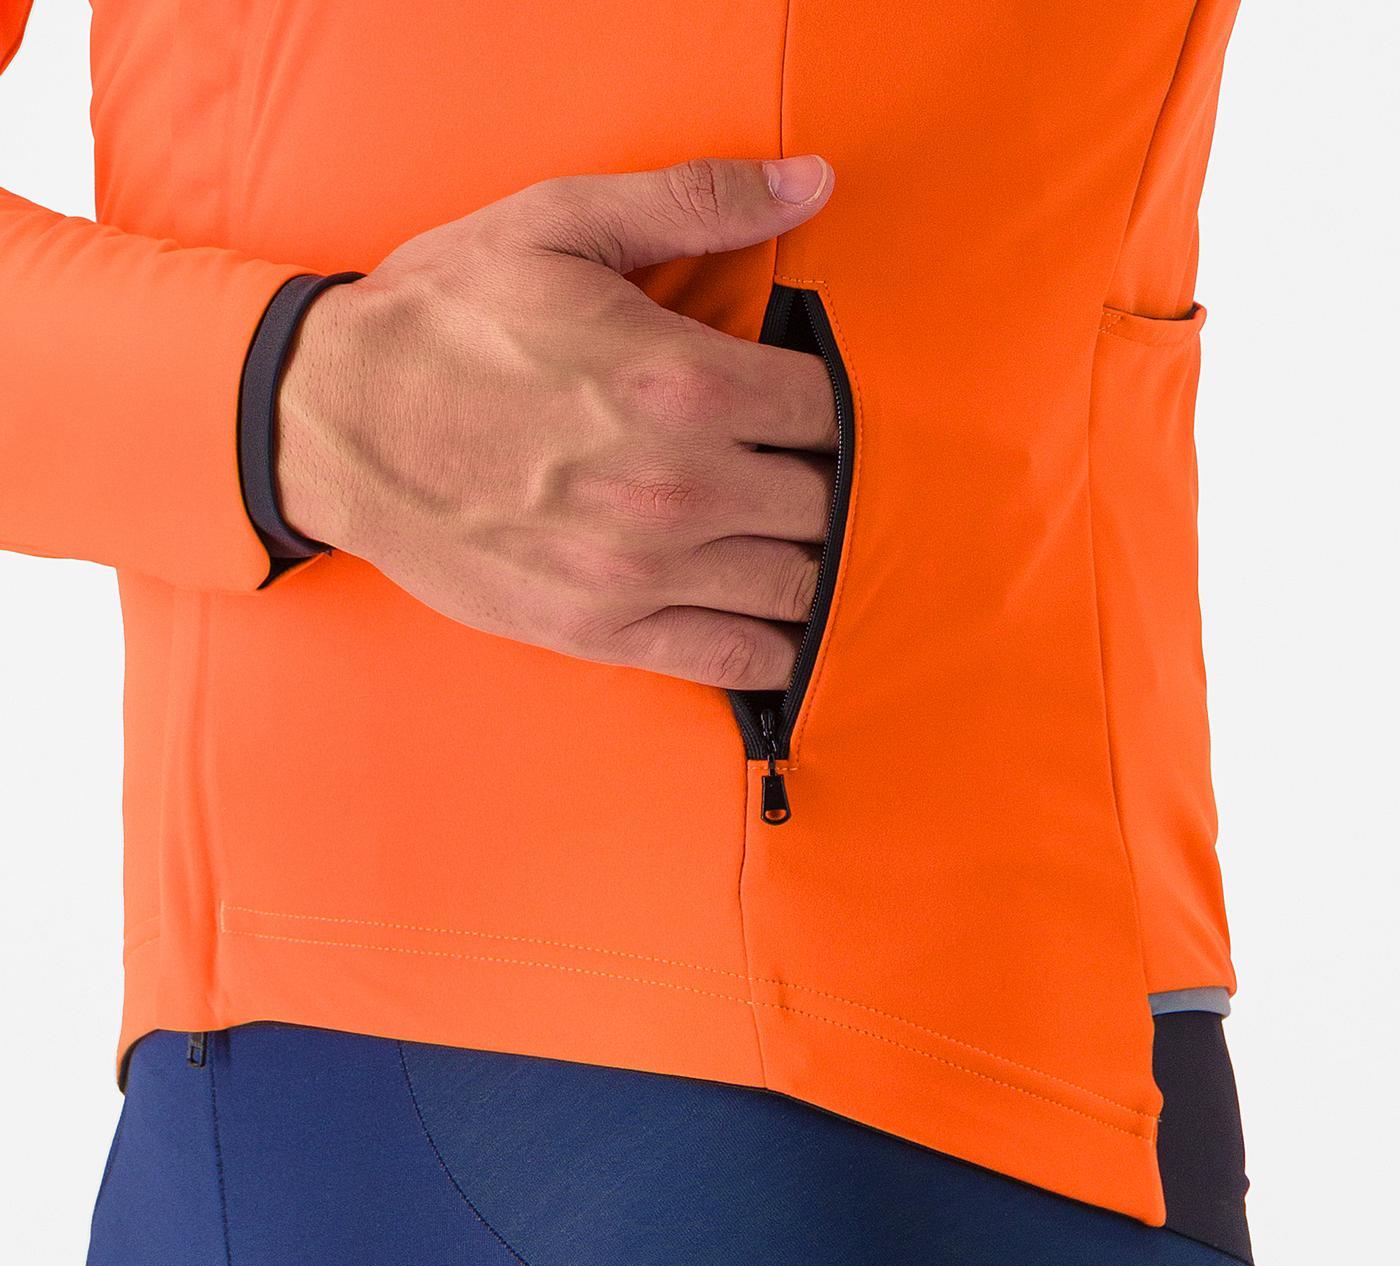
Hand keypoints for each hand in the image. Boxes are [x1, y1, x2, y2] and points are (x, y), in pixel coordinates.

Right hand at [276, 155, 836, 689]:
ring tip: (797, 541)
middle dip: (827, 485)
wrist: (334, 419)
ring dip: (813, 564)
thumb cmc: (446, 318)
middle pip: (825, 502)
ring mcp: (640, 570)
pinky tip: (776, 623)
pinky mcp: (600, 629)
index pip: (830, 412)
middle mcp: (677, 485)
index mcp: (683, 381)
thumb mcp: (558, 223)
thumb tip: (811, 182)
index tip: (811, 411)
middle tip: (807, 474)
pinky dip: (773, 649)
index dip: (836, 409)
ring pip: (796, 586)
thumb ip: (694, 201)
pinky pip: (732, 658)